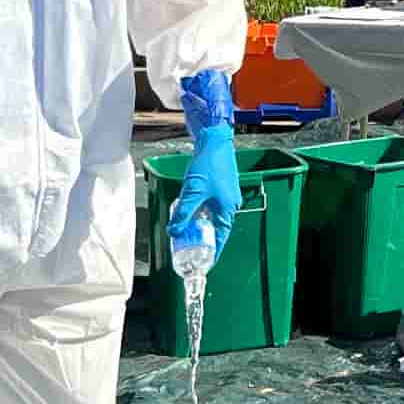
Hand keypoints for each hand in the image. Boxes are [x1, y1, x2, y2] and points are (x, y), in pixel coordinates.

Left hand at [170, 71, 241, 262]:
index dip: (213, 251)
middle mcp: (229, 203)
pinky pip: (210, 205)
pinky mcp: (220, 185)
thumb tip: (174, 232)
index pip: (220, 237)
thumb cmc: (208, 166)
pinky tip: (189, 209)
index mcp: (227, 209)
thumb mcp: (192, 193)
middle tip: (190, 247)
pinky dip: (200, 211)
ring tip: (186, 230)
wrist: (214, 140)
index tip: (206, 263)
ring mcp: (225, 194)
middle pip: (216, 227)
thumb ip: (183, 214)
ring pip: (212, 216)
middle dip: (203, 237)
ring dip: (200, 223)